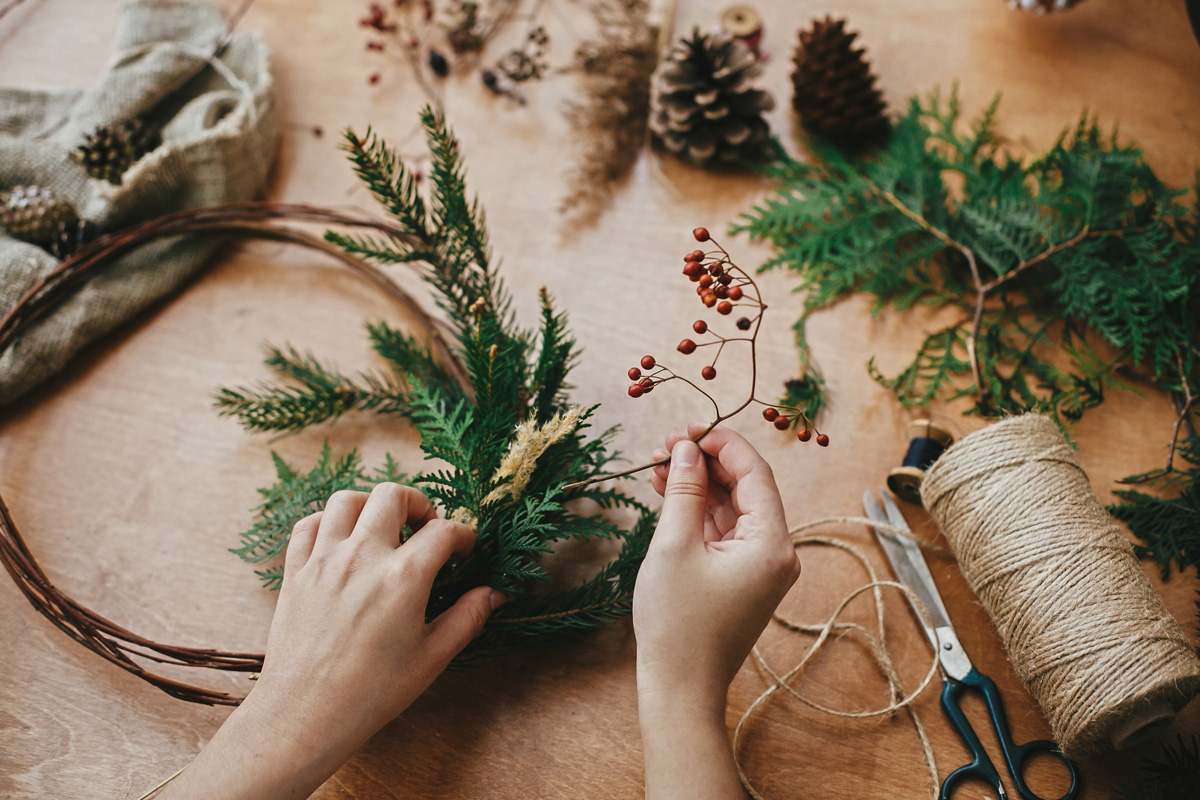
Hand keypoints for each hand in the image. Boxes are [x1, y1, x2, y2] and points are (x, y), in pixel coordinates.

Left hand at [161, 483, 501, 799]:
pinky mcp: (295, 572)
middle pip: (392, 495)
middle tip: (426, 529)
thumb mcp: (431, 659)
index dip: (463, 536)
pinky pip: (308, 524)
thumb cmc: (371, 694)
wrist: (304, 717)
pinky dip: (328, 522)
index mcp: (403, 578)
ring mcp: (323, 561)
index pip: (444, 531)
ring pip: (346, 499)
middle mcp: (362, 557)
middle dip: (418, 504)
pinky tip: (342, 541)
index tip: (465, 551)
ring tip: (384, 529)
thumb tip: (493, 594)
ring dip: (371, 506)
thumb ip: (466, 619)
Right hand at [634, 423, 799, 799]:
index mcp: (773, 543)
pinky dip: (698, 511)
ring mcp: (758, 566)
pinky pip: (723, 531)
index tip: (686, 429)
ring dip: (698, 484)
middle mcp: (775, 552)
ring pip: (732, 507)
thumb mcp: (674, 545)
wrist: (679, 689)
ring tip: (657, 464)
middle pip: (745, 487)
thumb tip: (686, 449)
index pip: (755, 473)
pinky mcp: (740, 577)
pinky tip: (667, 492)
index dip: (721, 443)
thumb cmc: (677, 623)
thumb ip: (683, 490)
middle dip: (705, 462)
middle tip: (665, 443)